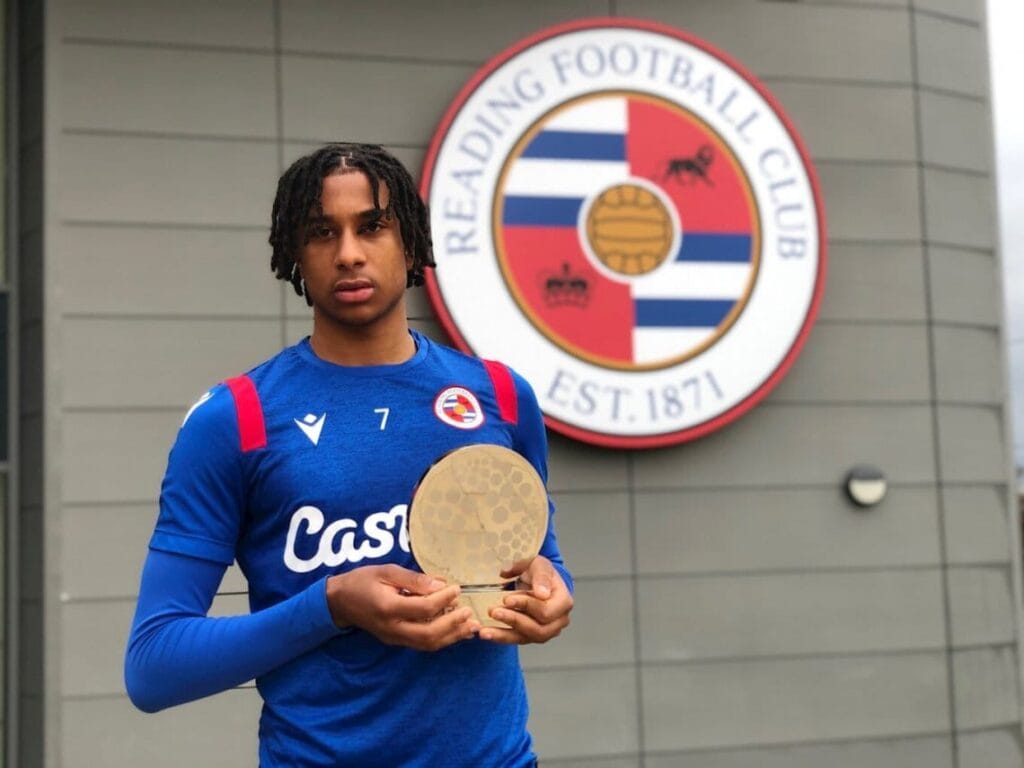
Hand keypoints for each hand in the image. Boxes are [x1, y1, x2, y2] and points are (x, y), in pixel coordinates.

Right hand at [326, 564, 480, 650]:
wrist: (339, 602)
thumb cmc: (362, 581)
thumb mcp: (386, 571)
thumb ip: (413, 579)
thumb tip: (440, 585)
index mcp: (388, 608)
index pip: (423, 608)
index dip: (444, 599)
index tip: (457, 588)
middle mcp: (392, 628)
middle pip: (429, 634)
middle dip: (453, 625)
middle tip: (470, 613)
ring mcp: (394, 638)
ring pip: (428, 644)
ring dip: (452, 637)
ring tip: (471, 627)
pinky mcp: (396, 641)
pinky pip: (422, 644)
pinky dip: (442, 639)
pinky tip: (457, 631)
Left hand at [479, 556, 572, 643]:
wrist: (536, 579)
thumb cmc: (539, 571)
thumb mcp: (540, 565)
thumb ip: (540, 576)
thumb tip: (541, 593)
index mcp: (563, 602)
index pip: (546, 611)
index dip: (526, 606)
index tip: (506, 599)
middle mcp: (559, 621)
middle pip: (537, 628)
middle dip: (513, 620)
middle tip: (493, 611)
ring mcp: (547, 631)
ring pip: (526, 638)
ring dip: (503, 634)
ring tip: (485, 631)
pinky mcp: (533, 636)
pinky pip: (517, 639)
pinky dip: (501, 637)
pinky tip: (487, 633)